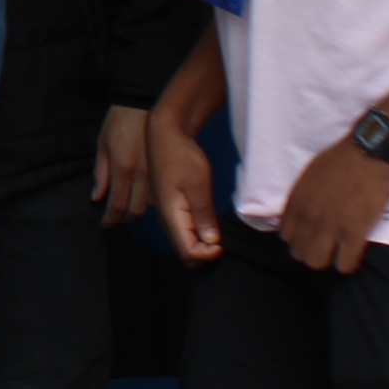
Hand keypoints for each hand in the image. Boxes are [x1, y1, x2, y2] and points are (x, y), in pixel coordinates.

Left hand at [91, 104, 153, 228]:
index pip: (117, 204)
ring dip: (138, 209)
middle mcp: (141, 174)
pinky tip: (143, 196)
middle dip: (125, 217)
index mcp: (122, 167)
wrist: (146, 102)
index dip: (111, 218)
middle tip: (117, 217)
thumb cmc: (120, 120)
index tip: (106, 223)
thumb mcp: (103, 143)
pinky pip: (160, 193)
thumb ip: (100, 172)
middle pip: (135, 209)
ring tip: (128, 209)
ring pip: (150, 203)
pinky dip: (151, 199)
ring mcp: (157, 172)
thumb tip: (96, 197)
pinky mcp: (166, 168)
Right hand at [149, 109, 221, 263]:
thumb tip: (211, 241)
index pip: (188, 252)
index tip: (222, 243)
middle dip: (204, 252)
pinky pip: (182, 230)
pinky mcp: (170, 207)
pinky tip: (207, 221)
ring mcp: (166, 214)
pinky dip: (196, 234)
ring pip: (183, 242)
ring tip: (216, 229)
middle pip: (183, 252)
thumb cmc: (182, 157)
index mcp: (170, 216)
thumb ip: (203, 216)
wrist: (166, 135)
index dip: (207, 254)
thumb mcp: (198, 185)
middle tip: (221, 238)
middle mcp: (165, 219)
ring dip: (200, 243)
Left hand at [278, 139, 388, 273]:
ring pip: (316, 263)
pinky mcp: (353, 233)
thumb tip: (300, 213)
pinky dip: (347, 264)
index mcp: (296, 202)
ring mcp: (329, 227)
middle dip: (311, 253)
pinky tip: (352, 256)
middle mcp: (307, 217)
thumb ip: (301, 197)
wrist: (369, 152)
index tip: (311, 236)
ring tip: (337, 253)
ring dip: (327, 261)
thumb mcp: (309, 176)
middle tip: (325, 248)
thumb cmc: (341, 159)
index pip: (285, 236)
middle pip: (298, 253)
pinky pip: (344, 264)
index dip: (299, 239)